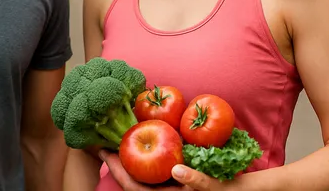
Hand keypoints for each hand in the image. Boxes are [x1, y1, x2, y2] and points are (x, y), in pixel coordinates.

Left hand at [100, 150, 229, 190]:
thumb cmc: (225, 190)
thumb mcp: (213, 186)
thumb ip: (196, 181)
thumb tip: (177, 171)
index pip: (133, 188)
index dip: (116, 170)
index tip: (104, 152)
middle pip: (131, 181)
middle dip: (116, 163)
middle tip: (104, 143)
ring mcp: (165, 189)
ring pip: (140, 177)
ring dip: (128, 161)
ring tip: (119, 141)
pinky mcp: (171, 184)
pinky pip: (150, 173)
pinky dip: (141, 160)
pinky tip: (139, 146)